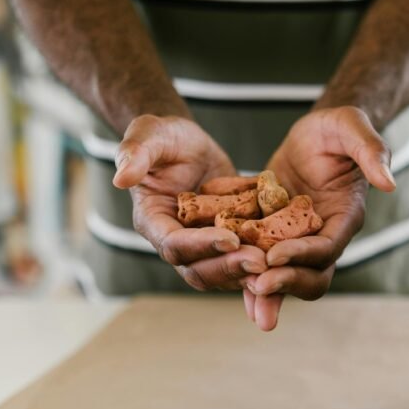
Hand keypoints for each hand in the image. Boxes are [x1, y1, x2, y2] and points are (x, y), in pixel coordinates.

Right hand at [112, 115, 266, 289]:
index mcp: (153, 222)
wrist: (187, 144)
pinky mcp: (226, 244)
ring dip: (247, 273)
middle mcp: (176, 242)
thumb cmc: (164, 137)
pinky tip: (286, 262)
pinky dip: (261, 267)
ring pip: (222, 274)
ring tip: (275, 264)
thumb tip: (122, 178)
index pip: (173, 246)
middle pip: (199, 270)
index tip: (229, 238)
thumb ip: (135, 153)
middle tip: (260, 261)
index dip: (200, 246)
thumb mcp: (149, 134)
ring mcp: (202, 247)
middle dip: (229, 267)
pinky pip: (241, 263)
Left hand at [242, 106, 394, 329]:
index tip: (275, 256)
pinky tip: (228, 283)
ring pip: (288, 277)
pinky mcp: (276, 236)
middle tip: (257, 285)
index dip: (303, 255)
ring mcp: (299, 240)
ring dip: (269, 293)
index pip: (328, 247)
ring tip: (249, 302)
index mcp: (346, 216)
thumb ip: (372, 150)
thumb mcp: (352, 127)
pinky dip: (249, 276)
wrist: (315, 134)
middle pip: (313, 275)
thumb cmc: (338, 129)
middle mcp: (324, 235)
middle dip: (287, 284)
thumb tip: (389, 183)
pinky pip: (264, 263)